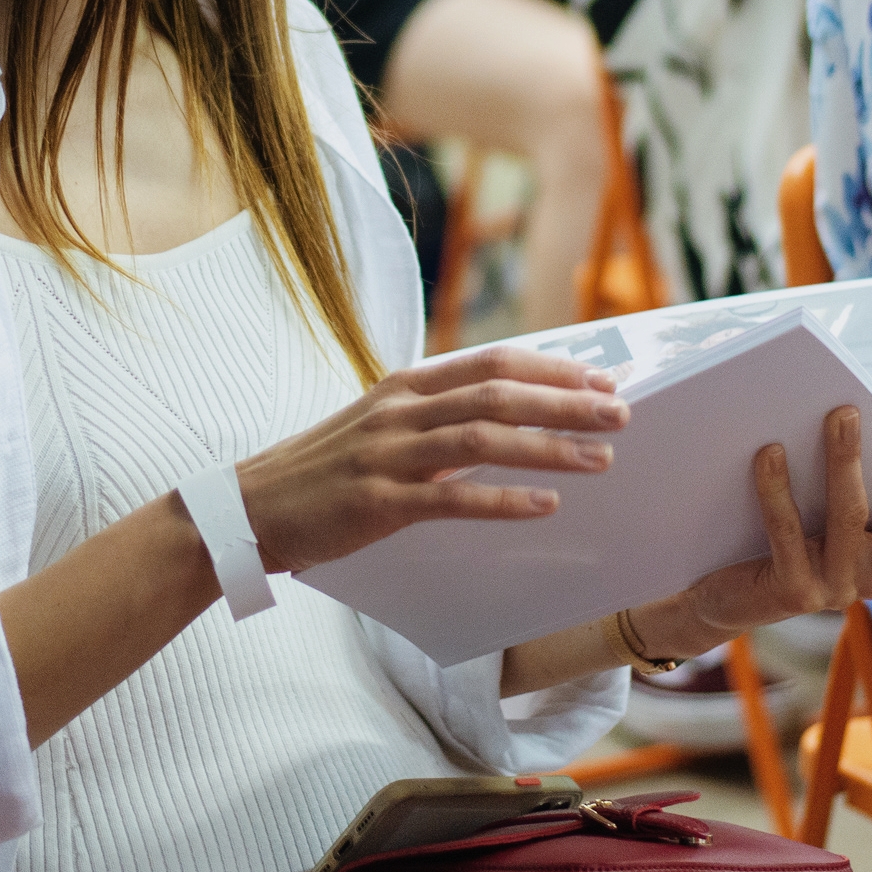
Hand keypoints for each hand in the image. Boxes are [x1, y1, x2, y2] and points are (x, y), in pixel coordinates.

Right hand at [233, 344, 631, 574]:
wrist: (252, 508)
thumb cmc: (324, 470)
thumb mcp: (379, 425)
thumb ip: (434, 415)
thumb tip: (504, 414)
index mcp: (405, 386)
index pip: (491, 362)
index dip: (551, 369)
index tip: (601, 379)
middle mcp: (401, 410)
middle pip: (498, 394)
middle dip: (565, 403)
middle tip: (619, 413)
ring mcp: (389, 454)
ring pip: (483, 439)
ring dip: (548, 447)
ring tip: (600, 459)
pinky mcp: (379, 502)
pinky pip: (452, 499)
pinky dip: (503, 499)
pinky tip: (545, 505)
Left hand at [664, 394, 871, 642]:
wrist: (734, 595)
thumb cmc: (792, 528)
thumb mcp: (839, 499)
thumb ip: (870, 467)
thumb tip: (870, 406)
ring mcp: (841, 586)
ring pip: (853, 515)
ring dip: (847, 460)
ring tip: (841, 413)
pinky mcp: (796, 592)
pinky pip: (788, 533)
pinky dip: (778, 489)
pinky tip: (769, 452)